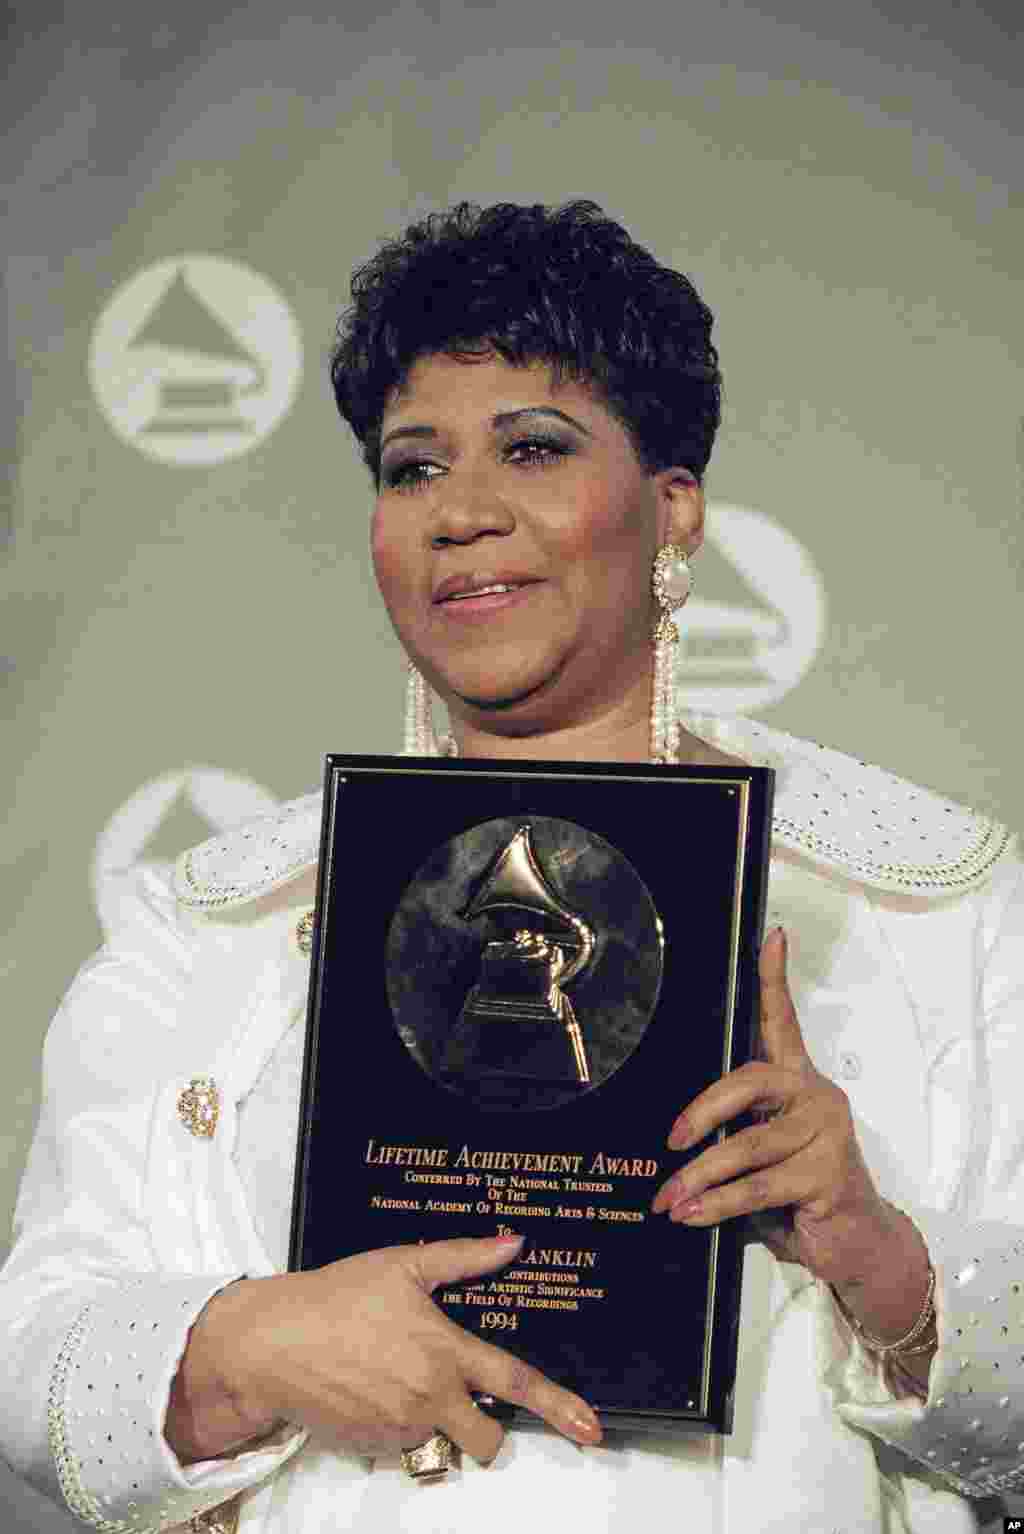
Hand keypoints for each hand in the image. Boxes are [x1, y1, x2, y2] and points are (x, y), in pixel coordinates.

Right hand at [166, 1234, 600, 1466]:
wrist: (273, 1342)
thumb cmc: (336, 1296)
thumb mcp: (403, 1264)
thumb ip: (464, 1257)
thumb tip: (511, 1242)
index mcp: (445, 1351)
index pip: (516, 1383)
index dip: (559, 1407)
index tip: (590, 1427)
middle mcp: (431, 1396)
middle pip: (486, 1438)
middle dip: (486, 1429)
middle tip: (462, 1398)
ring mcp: (402, 1428)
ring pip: (441, 1441)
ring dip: (435, 1420)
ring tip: (397, 1376)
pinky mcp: (374, 1447)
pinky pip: (404, 1445)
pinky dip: (398, 1424)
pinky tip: (373, 1388)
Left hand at [651, 927, 894, 1286]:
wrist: (856, 1247)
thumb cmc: (802, 1195)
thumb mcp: (761, 1159)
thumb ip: (730, 1140)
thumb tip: (672, 1146)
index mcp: (797, 1082)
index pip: (784, 1021)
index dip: (774, 978)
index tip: (770, 936)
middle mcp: (815, 1097)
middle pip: (751, 1080)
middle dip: (702, 1111)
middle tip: (671, 1140)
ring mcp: (825, 1133)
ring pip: (747, 1145)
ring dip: (699, 1175)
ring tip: (668, 1199)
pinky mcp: (828, 1174)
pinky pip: (759, 1185)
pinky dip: (717, 1202)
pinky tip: (694, 1212)